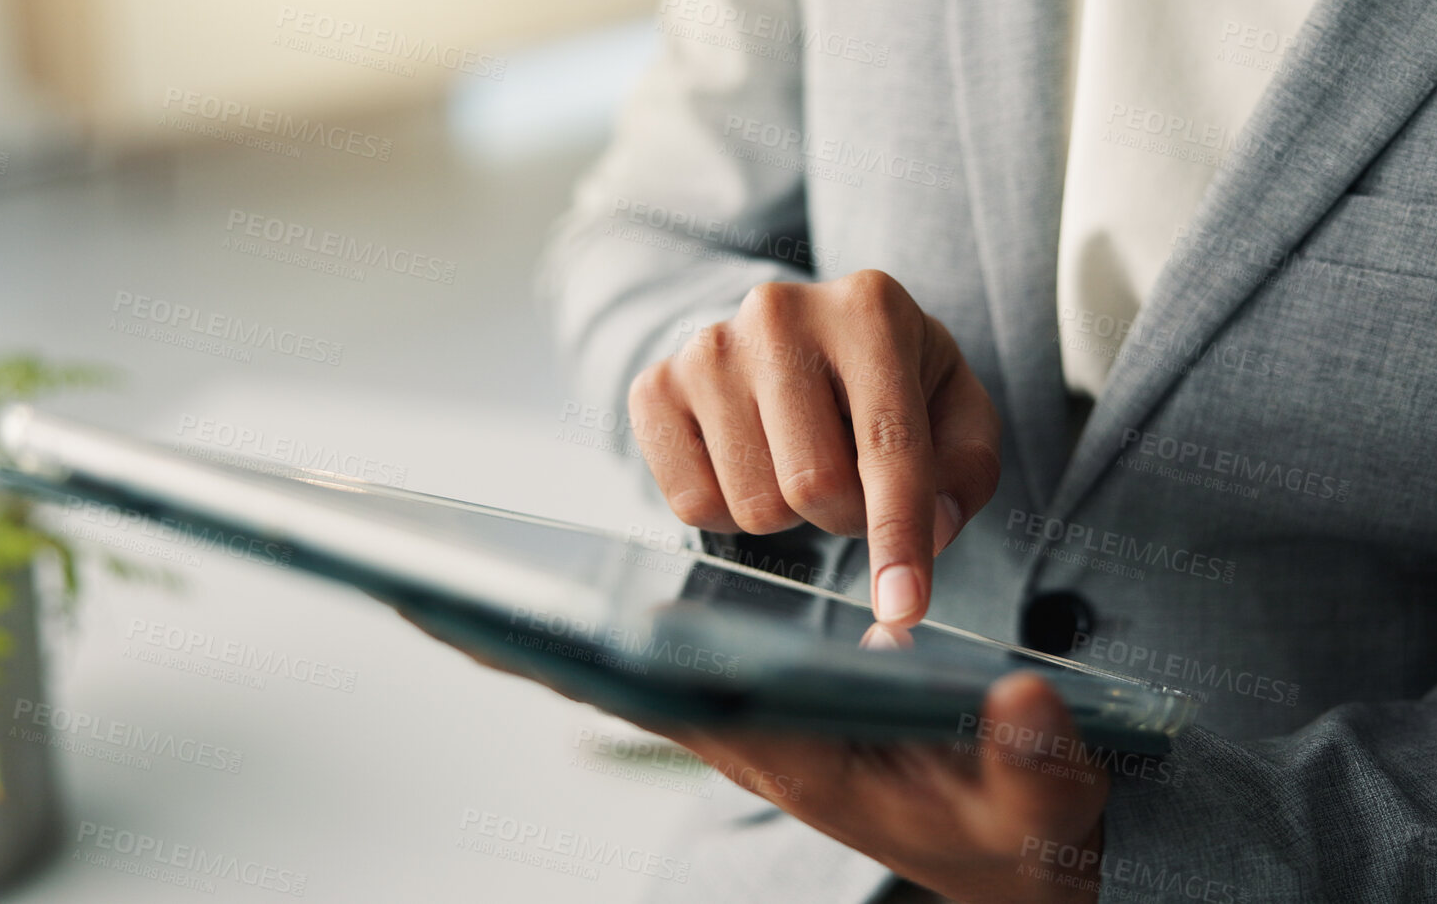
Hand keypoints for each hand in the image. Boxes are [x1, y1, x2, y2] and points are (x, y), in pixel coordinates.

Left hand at [394, 610, 1110, 903]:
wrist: (1010, 858)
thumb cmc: (1007, 836)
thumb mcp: (1038, 811)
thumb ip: (1036, 769)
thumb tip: (1023, 705)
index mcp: (784, 752)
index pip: (650, 699)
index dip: (555, 656)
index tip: (451, 613)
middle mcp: (745, 729)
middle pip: (606, 677)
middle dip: (509, 635)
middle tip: (398, 576)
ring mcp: (749, 710)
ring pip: (624, 663)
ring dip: (540, 627)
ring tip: (445, 576)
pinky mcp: (766, 695)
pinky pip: (661, 654)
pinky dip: (599, 625)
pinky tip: (556, 593)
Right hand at [628, 269, 1002, 625]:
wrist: (799, 335)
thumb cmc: (888, 380)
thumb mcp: (954, 408)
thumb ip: (965, 470)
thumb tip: (929, 530)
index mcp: (869, 310)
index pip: (888, 445)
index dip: (899, 534)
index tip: (903, 606)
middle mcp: (780, 314)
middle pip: (814, 484)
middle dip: (847, 517)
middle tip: (854, 486)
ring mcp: (707, 348)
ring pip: (753, 504)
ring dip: (790, 514)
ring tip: (799, 460)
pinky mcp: (656, 386)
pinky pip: (692, 504)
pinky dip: (731, 510)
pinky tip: (750, 462)